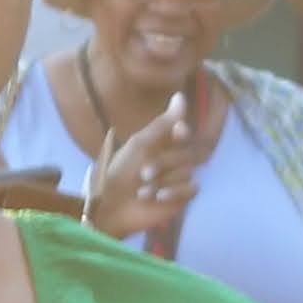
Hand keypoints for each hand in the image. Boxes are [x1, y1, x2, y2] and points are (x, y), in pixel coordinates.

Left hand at [85, 87, 204, 242]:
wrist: (110, 207)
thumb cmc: (118, 174)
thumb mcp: (139, 145)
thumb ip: (163, 123)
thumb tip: (181, 94)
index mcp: (160, 144)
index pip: (182, 132)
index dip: (181, 132)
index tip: (178, 133)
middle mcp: (171, 159)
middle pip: (185, 154)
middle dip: (163, 164)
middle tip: (143, 174)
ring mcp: (177, 179)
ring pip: (186, 172)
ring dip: (163, 181)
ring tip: (142, 192)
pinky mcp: (181, 198)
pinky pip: (191, 189)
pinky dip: (175, 192)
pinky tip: (159, 197)